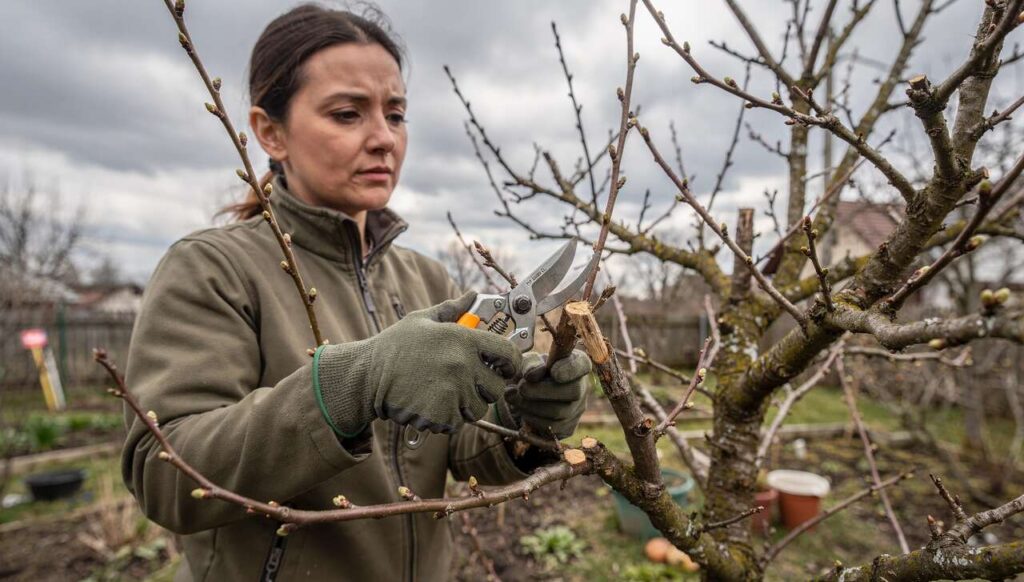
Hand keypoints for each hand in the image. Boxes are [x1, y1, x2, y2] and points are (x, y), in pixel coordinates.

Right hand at [315, 291, 521, 435]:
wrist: (366, 376)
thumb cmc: (395, 346)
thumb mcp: (422, 319)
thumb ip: (452, 309)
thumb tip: (473, 295)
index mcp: (463, 339)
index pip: (509, 353)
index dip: (512, 362)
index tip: (505, 367)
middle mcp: (463, 365)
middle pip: (497, 388)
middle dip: (486, 388)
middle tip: (467, 384)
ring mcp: (453, 392)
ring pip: (477, 408)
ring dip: (465, 405)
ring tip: (442, 393)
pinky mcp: (441, 415)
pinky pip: (457, 422)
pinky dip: (446, 418)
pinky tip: (429, 404)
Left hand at [499, 350, 590, 438]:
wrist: (526, 394)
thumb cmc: (531, 371)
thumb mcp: (528, 362)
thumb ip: (531, 364)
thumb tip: (532, 375)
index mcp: (577, 364)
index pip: (582, 365)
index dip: (570, 369)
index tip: (553, 371)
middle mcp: (582, 387)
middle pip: (573, 392)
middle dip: (542, 391)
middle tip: (521, 387)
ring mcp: (577, 410)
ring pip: (560, 413)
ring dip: (532, 406)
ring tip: (514, 397)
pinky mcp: (568, 428)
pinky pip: (552, 429)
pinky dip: (532, 420)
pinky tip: (521, 410)